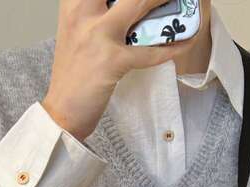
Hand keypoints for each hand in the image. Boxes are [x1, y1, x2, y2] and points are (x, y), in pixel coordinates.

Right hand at [41, 0, 195, 141]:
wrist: (62, 111)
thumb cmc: (73, 74)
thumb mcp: (77, 32)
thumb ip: (96, 13)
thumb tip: (128, 5)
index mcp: (73, 2)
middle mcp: (82, 11)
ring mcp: (98, 35)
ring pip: (140, 3)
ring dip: (165, 0)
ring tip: (184, 2)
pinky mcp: (112, 60)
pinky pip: (150, 51)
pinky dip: (172, 47)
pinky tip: (187, 42)